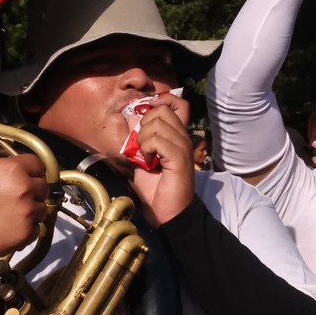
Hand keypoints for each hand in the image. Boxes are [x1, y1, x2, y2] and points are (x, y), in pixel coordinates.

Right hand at [0, 107, 49, 259]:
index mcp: (15, 169)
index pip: (37, 164)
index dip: (28, 170)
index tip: (17, 177)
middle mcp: (26, 188)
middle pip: (42, 185)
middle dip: (31, 189)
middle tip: (11, 195)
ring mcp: (29, 212)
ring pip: (42, 206)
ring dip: (31, 208)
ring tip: (10, 210)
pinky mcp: (28, 232)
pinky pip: (37, 226)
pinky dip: (27, 227)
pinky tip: (9, 224)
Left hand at [130, 93, 194, 227]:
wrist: (166, 213)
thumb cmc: (155, 189)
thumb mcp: (140, 158)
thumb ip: (137, 137)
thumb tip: (131, 116)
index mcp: (176, 135)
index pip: (177, 103)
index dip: (161, 101)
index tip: (146, 116)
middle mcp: (183, 137)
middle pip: (164, 109)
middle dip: (145, 123)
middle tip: (142, 144)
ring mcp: (183, 147)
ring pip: (159, 122)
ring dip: (144, 138)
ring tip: (145, 155)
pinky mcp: (180, 158)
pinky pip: (159, 140)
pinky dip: (147, 148)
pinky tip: (148, 161)